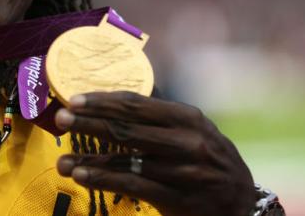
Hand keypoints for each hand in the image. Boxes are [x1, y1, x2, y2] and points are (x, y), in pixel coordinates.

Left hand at [54, 92, 254, 215]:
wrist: (245, 206)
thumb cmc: (210, 163)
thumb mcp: (195, 132)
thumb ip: (159, 120)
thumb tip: (112, 104)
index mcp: (187, 118)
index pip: (136, 104)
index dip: (102, 101)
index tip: (74, 99)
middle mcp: (186, 141)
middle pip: (126, 128)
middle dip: (89, 123)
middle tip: (60, 119)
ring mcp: (183, 171)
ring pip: (126, 160)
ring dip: (90, 158)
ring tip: (63, 160)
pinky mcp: (178, 198)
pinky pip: (133, 185)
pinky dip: (104, 179)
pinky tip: (83, 176)